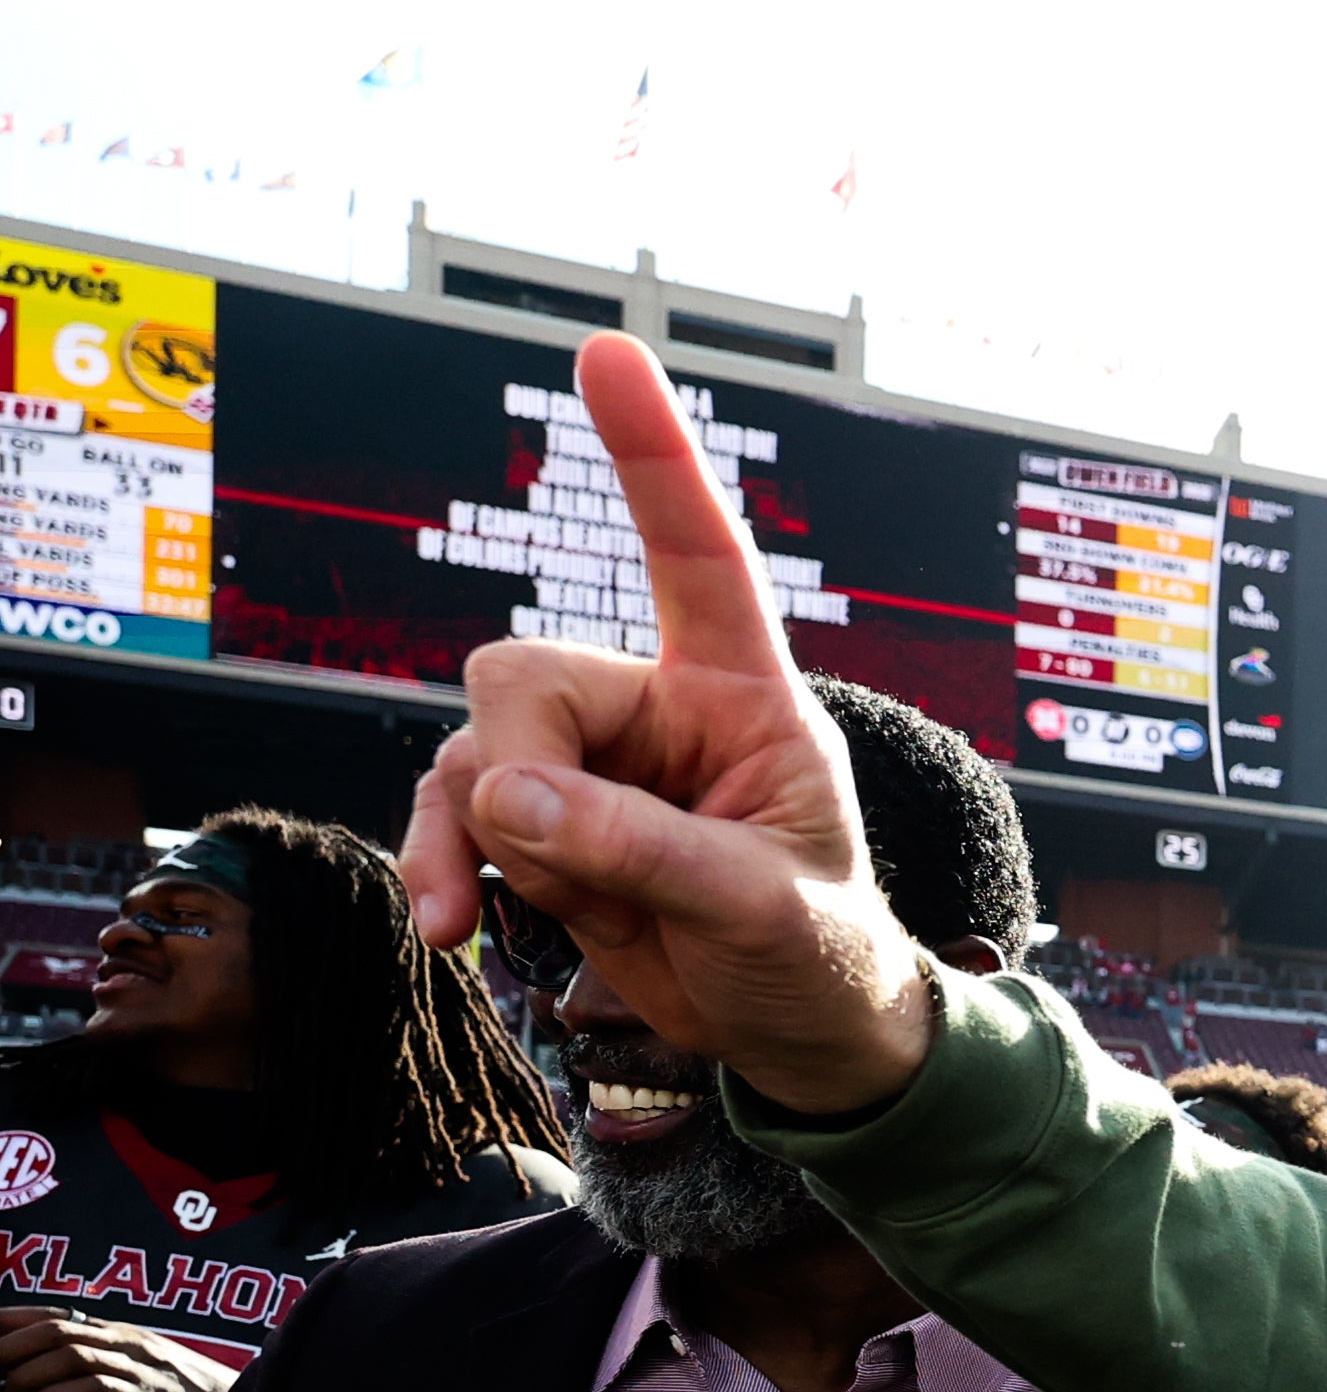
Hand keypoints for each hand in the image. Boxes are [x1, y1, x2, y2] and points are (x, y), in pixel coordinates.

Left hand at [0, 1308, 230, 1391]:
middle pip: (55, 1329)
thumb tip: (53, 1388)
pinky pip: (92, 1388)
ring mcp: (138, 1367)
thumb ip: (104, 1374)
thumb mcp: (145, 1377)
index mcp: (124, 1335)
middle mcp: (127, 1342)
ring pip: (68, 1353)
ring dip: (26, 1373)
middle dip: (8, 1346)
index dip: (13, 1320)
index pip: (58, 1315)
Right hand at [394, 331, 931, 1112]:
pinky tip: (450, 925)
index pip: (699, 558)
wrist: (802, 1037)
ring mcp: (593, 769)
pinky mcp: (547, 827)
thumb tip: (507, 795)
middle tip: (565, 859)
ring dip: (480, 836)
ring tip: (545, 913)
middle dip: (519, 766)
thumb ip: (638, 847)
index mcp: (745, 699)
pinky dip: (441, 863)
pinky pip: (457, 813)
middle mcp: (658, 714)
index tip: (608, 354)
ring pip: (477, 752)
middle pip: (521, 675)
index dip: (653, 458)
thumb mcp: (758, 908)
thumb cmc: (820, 956)